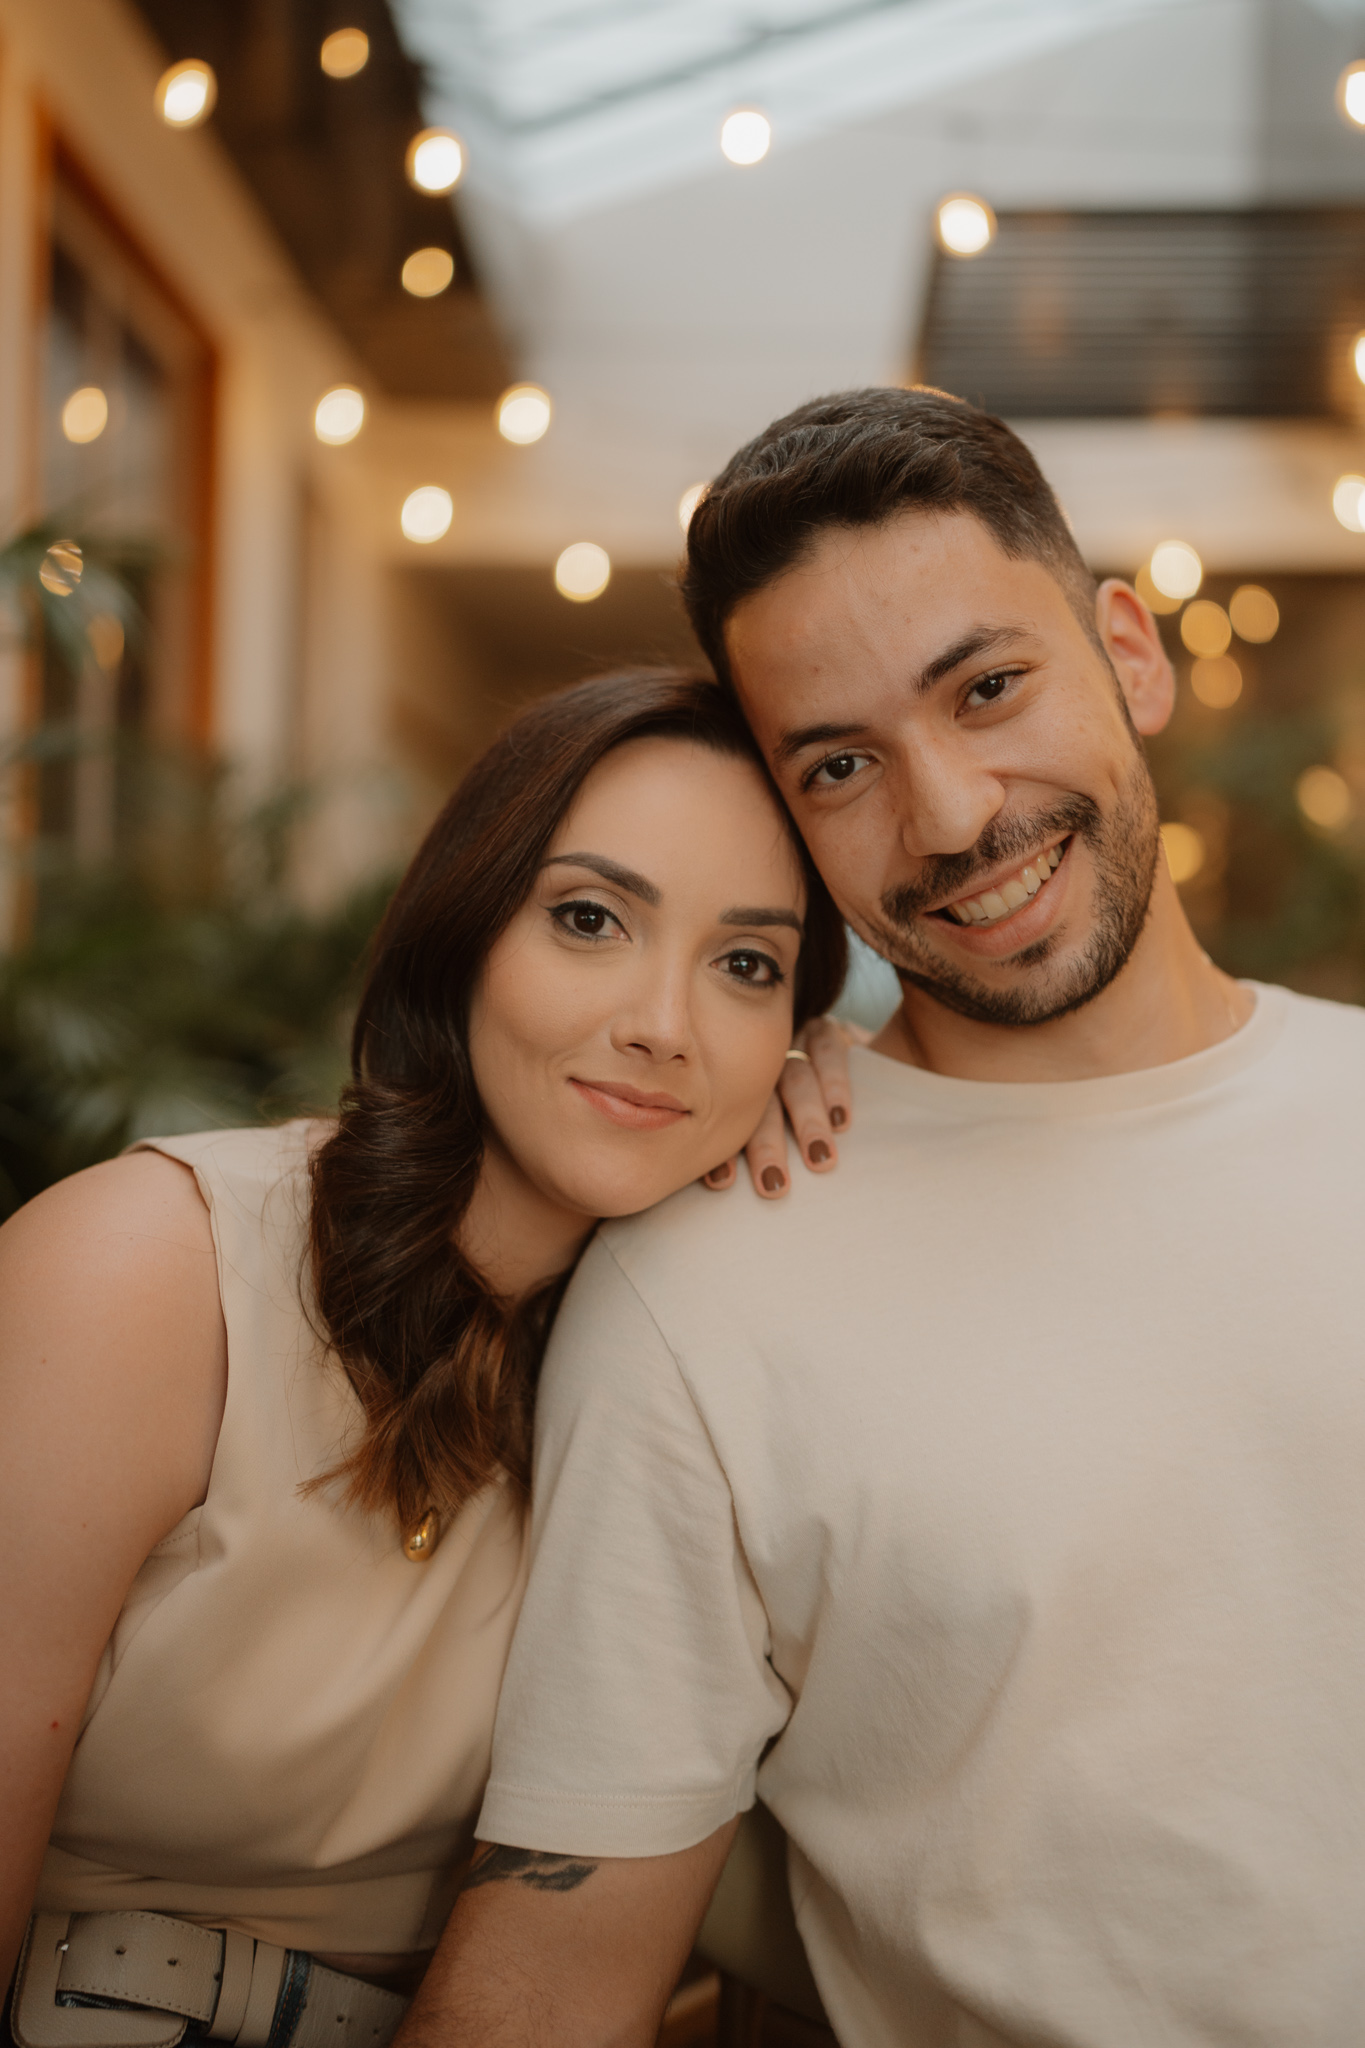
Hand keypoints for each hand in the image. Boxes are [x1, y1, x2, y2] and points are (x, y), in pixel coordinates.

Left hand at [703, 1015, 868, 1201]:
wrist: (836, 1047)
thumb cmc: (792, 1097)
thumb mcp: (763, 1114)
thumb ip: (748, 1140)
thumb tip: (725, 1187)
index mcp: (735, 1084)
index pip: (726, 1118)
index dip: (726, 1152)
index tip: (723, 1182)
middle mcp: (758, 1063)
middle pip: (760, 1104)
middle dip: (765, 1145)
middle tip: (774, 1185)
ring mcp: (789, 1042)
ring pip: (795, 1081)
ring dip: (807, 1122)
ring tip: (819, 1159)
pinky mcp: (824, 1031)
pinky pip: (829, 1052)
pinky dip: (835, 1086)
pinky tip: (841, 1120)